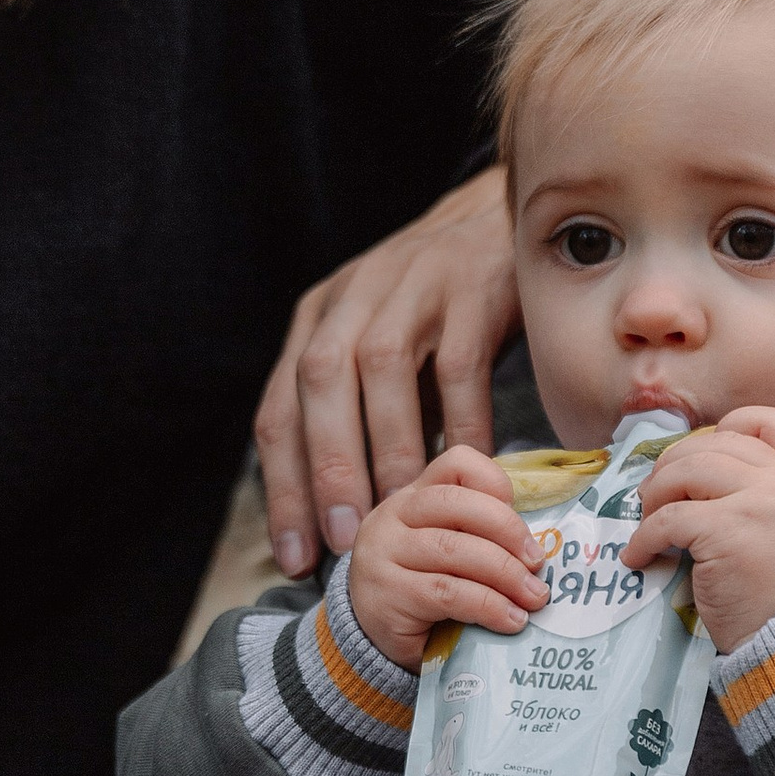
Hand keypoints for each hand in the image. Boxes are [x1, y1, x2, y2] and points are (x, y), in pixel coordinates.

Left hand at [255, 167, 520, 578]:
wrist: (494, 221)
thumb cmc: (430, 306)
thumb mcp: (373, 344)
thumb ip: (354, 412)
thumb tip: (345, 517)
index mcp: (316, 319)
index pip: (280, 407)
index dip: (283, 486)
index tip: (296, 554)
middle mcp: (353, 299)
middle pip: (319, 381)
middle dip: (327, 467)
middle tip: (345, 538)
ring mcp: (412, 288)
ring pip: (383, 370)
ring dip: (389, 449)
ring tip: (402, 513)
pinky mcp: (471, 292)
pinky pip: (461, 367)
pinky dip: (462, 423)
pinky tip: (467, 470)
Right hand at [344, 445, 544, 669]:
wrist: (372, 638)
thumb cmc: (423, 591)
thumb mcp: (446, 553)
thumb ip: (478, 537)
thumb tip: (539, 549)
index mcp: (412, 497)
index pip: (454, 464)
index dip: (495, 482)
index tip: (522, 516)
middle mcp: (392, 517)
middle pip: (456, 502)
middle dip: (508, 531)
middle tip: (538, 563)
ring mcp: (383, 555)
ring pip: (453, 549)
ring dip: (505, 574)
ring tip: (533, 598)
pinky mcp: (387, 595)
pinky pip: (447, 593)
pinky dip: (488, 606)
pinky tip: (511, 620)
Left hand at [622, 405, 774, 651]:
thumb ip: (770, 499)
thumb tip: (698, 476)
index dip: (733, 426)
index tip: (702, 453)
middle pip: (718, 444)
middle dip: (676, 464)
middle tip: (654, 495)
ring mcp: (761, 504)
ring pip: (688, 470)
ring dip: (656, 494)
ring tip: (647, 522)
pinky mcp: (728, 532)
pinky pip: (669, 519)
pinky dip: (644, 537)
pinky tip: (640, 556)